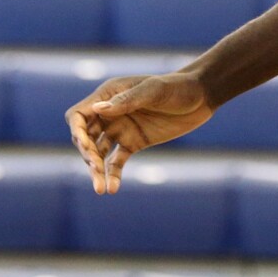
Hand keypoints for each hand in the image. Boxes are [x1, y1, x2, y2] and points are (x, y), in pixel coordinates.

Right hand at [65, 72, 214, 193]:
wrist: (201, 97)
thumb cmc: (177, 87)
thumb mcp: (153, 91)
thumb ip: (127, 100)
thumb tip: (97, 110)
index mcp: (108, 96)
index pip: (79, 116)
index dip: (77, 132)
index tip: (87, 147)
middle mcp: (109, 114)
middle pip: (85, 138)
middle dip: (87, 155)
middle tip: (96, 168)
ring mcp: (120, 129)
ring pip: (98, 153)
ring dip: (96, 170)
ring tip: (100, 189)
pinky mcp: (133, 143)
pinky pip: (116, 162)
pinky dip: (113, 174)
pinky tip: (113, 189)